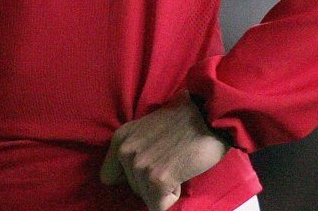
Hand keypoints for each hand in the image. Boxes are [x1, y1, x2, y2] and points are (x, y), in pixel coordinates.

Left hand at [99, 93, 228, 210]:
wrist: (208, 115)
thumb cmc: (184, 121)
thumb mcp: (147, 130)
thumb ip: (136, 148)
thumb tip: (130, 175)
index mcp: (121, 137)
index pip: (108, 177)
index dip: (131, 178)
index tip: (148, 169)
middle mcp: (126, 151)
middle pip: (132, 189)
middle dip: (152, 181)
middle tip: (170, 160)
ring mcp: (140, 166)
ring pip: (147, 198)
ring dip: (164, 187)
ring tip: (177, 163)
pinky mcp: (157, 180)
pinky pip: (159, 207)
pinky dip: (173, 196)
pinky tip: (181, 172)